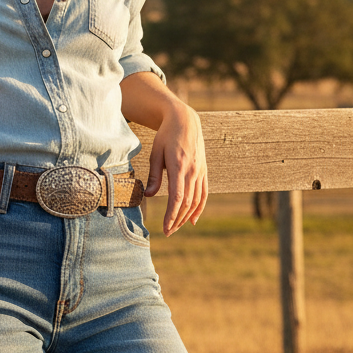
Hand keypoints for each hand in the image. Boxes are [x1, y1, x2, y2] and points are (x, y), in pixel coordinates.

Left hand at [144, 102, 207, 234]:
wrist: (185, 121)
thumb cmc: (166, 136)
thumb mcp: (156, 153)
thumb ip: (153, 175)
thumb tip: (148, 195)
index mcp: (179, 166)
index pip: (177, 197)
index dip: (172, 215)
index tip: (165, 228)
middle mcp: (193, 171)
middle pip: (187, 203)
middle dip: (177, 220)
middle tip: (168, 232)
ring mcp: (200, 171)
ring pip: (196, 200)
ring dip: (186, 216)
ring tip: (176, 228)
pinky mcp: (203, 171)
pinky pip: (204, 193)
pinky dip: (199, 208)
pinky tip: (193, 219)